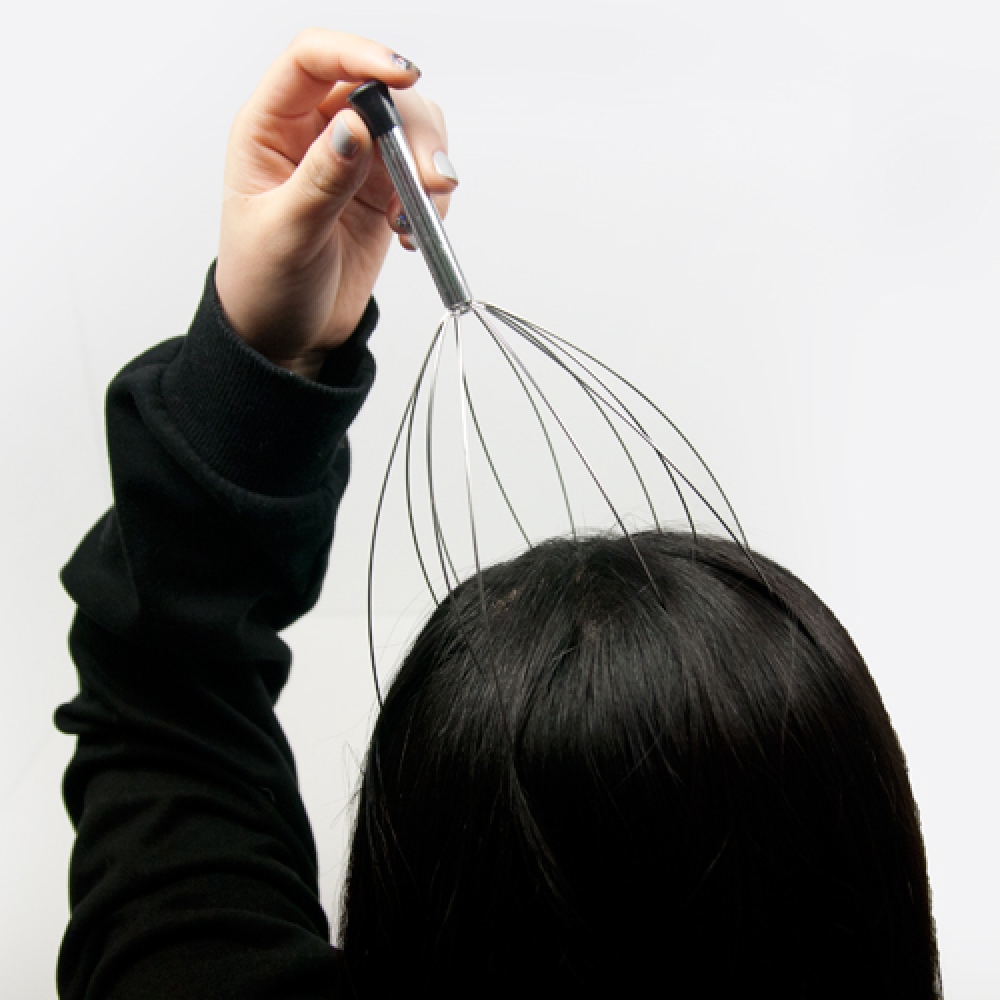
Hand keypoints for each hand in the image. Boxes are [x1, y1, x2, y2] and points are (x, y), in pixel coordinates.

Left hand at [214, 29, 457, 378]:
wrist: (285, 336)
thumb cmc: (264, 286)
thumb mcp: (285, 234)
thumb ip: (321, 179)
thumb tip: (354, 127)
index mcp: (269, 129)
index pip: (312, 60)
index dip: (358, 54)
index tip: (401, 76)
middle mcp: (312, 135)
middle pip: (375, 92)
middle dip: (411, 128)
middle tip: (427, 178)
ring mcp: (351, 162)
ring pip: (406, 128)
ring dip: (428, 161)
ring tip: (424, 210)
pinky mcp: (380, 192)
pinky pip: (419, 172)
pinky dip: (431, 197)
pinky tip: (411, 231)